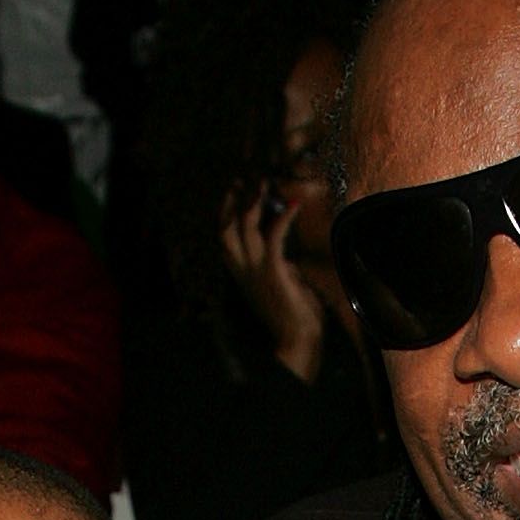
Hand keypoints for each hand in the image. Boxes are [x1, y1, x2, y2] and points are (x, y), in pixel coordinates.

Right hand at [220, 182, 325, 380]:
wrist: (296, 342)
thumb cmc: (294, 318)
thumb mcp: (284, 289)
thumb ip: (281, 271)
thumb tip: (288, 261)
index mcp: (240, 273)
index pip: (222, 237)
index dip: (223, 212)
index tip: (232, 190)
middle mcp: (242, 270)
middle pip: (223, 226)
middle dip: (228, 201)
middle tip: (238, 178)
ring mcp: (255, 271)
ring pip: (243, 227)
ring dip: (253, 202)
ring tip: (263, 182)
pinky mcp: (273, 272)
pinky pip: (273, 237)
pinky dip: (283, 219)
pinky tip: (293, 204)